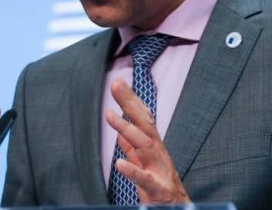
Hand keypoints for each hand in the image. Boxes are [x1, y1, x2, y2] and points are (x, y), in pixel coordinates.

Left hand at [105, 78, 190, 203]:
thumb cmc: (161, 188)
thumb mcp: (145, 166)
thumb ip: (133, 151)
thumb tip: (120, 134)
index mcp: (154, 148)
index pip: (142, 119)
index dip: (130, 100)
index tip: (117, 82)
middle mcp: (158, 154)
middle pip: (145, 124)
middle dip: (130, 103)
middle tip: (116, 85)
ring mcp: (160, 170)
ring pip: (144, 146)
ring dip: (127, 129)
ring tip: (109, 115)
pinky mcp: (158, 190)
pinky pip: (145, 179)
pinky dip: (133, 171)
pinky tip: (120, 163)